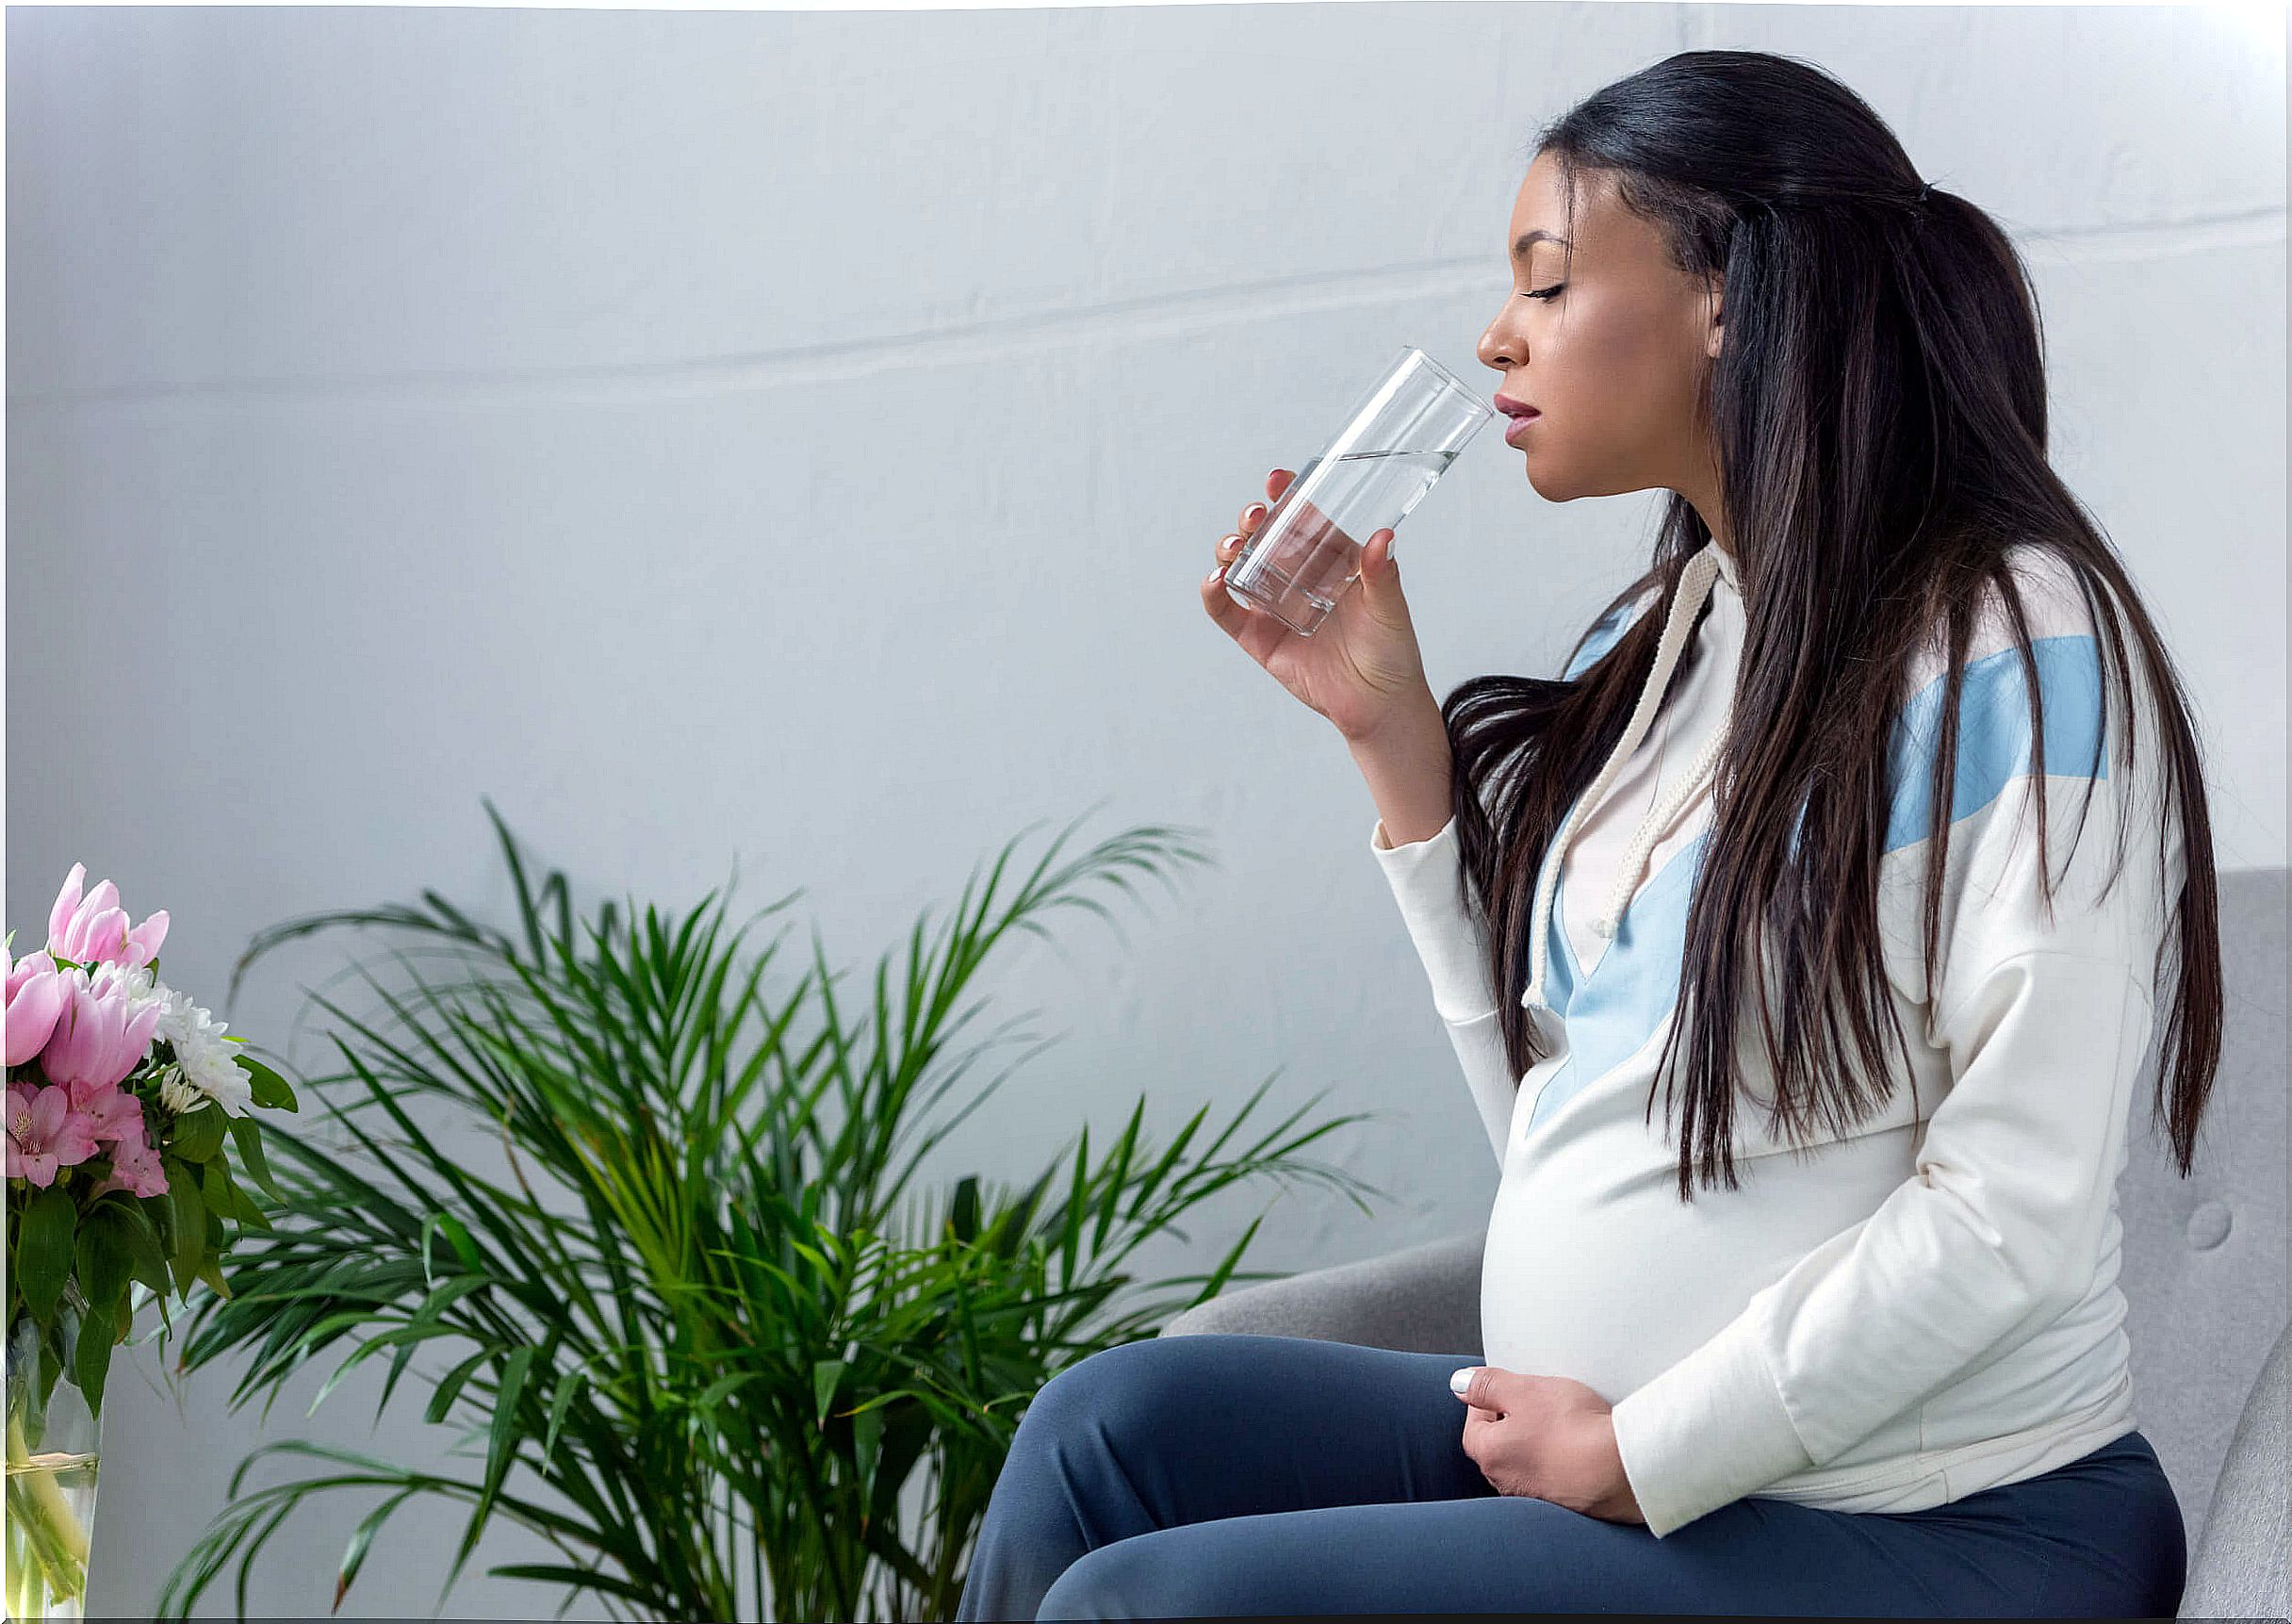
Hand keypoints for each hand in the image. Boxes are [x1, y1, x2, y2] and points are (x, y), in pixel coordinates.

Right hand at [1200, 467, 1436, 744]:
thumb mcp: (1389, 608)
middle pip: (1263, 536)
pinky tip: (1216, 581)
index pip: (1301, 518)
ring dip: (1229, 549)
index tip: (1278, 481)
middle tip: (1255, 516)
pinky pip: (1227, 612)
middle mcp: (1296, 576)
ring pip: (1239, 566)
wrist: (1378, 704)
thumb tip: (1383, 537)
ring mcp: (1273, 605)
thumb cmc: (1390, 650)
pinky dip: (1214, 595)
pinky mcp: (1258, 637)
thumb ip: (1382, 575)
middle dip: (1251, 520)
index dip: (1285, 496)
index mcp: (1329, 558)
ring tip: (1235, 546)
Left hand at [1452, 1364, 1646, 1525]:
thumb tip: (1460, 1383)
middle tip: (1534, 1403)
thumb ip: (1488, 1384)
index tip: (1503, 1388)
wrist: (1624, 1471)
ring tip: (1561, 1424)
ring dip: (1537, 1443)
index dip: (1487, 1401)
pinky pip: (1554, 1477)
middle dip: (1511, 1422)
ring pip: (1527, 1463)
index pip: (1473, 1425)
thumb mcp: (1525, 1390)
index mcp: (1491, 1454)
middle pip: (1499, 1445)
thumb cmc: (1574, 1429)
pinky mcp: (1566, 1506)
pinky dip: (1560, 1461)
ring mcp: (1537, 1498)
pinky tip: (1579, 1449)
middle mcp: (1508, 1483)